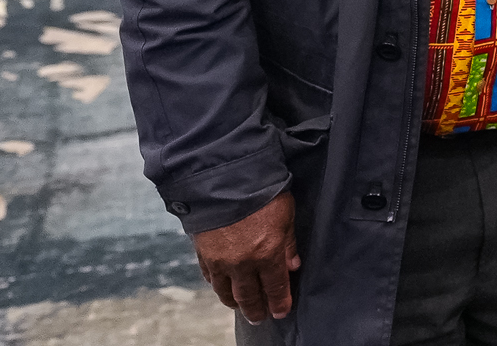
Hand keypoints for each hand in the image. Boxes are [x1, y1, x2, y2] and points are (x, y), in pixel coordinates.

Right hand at [193, 191, 298, 321]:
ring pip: (226, 291)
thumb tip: (293, 266)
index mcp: (267, 254)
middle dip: (256, 309)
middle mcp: (242, 263)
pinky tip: (221, 287)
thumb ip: (289, 244)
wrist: (224, 178)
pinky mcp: (203, 253)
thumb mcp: (286, 215)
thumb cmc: (261, 192)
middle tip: (259, 317)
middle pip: (249, 296)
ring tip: (240, 306)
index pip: (275, 288)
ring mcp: (220, 261)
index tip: (282, 312)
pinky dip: (217, 285)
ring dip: (234, 301)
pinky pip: (210, 277)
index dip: (279, 303)